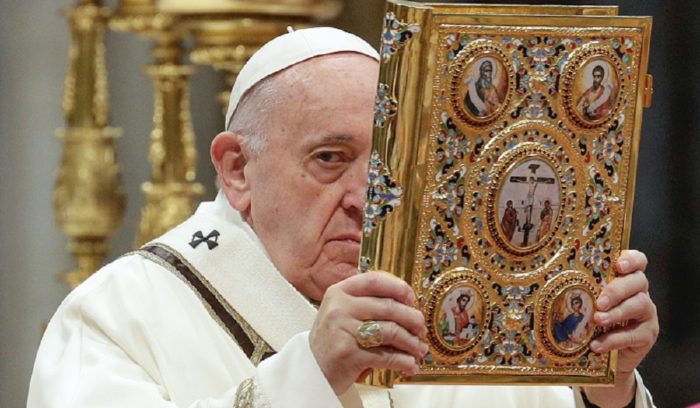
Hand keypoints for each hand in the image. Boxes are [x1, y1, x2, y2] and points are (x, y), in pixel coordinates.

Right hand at [309, 272, 427, 394]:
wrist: (313, 370)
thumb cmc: (333, 340)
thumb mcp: (341, 312)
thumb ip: (366, 302)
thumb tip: (407, 303)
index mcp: (339, 292)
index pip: (374, 280)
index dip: (398, 287)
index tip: (412, 298)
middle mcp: (340, 308)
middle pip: (388, 307)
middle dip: (412, 319)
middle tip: (421, 328)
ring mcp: (343, 330)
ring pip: (390, 332)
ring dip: (411, 342)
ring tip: (419, 349)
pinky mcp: (349, 354)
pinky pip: (385, 355)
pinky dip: (403, 361)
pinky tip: (410, 364)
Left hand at [583, 249, 658, 406]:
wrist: (602, 357)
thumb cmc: (589, 321)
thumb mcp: (583, 301)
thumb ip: (577, 289)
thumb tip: (547, 278)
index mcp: (625, 278)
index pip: (637, 260)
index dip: (631, 260)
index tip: (618, 265)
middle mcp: (639, 292)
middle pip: (638, 281)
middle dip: (617, 290)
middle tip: (599, 302)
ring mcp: (646, 313)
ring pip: (640, 305)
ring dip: (617, 313)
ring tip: (597, 320)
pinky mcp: (647, 335)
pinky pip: (635, 334)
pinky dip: (614, 339)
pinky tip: (596, 345)